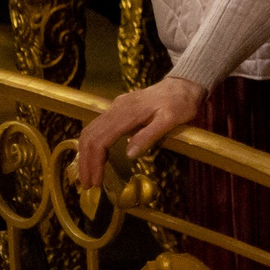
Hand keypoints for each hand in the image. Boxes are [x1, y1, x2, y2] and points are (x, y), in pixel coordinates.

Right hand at [75, 76, 201, 189]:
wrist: (183, 84)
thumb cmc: (180, 104)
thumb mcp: (171, 120)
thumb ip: (150, 135)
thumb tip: (129, 155)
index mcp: (128, 113)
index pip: (101, 140)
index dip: (95, 162)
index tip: (95, 182)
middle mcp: (116, 108)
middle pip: (90, 136)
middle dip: (85, 162)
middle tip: (87, 184)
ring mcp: (116, 107)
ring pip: (90, 130)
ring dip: (85, 154)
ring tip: (89, 175)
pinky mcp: (118, 109)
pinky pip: (97, 127)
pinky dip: (92, 144)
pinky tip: (96, 157)